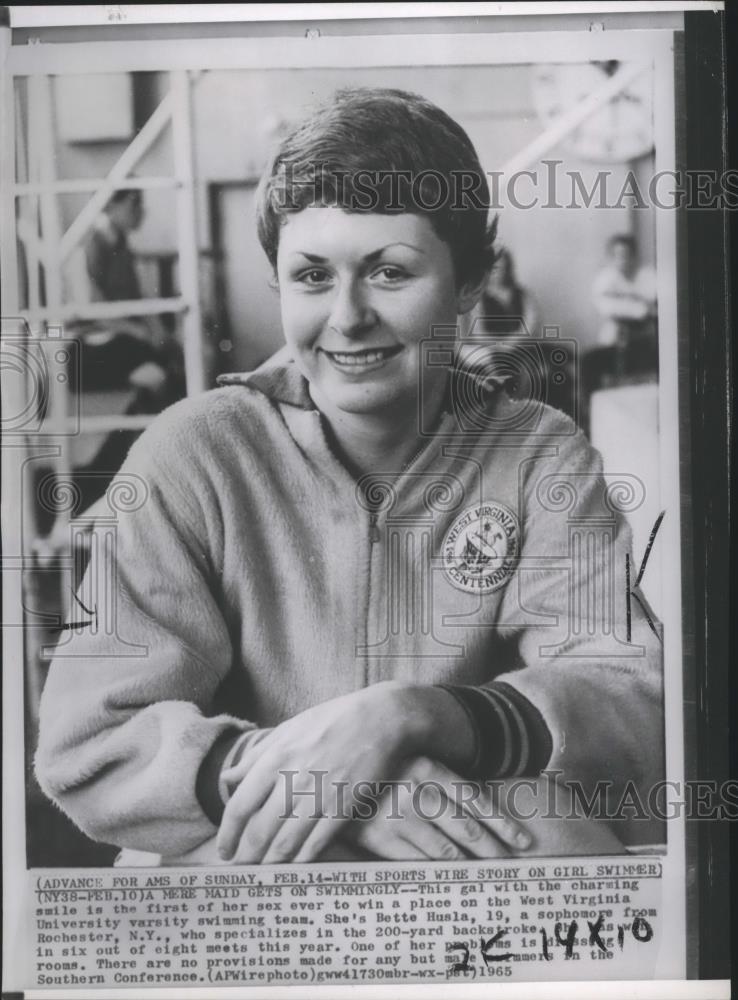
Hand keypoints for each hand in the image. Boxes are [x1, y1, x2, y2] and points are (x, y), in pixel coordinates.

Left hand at [216, 682, 422, 864]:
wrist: (378, 718)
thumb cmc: (330, 720)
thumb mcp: (288, 728)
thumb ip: (256, 755)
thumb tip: (227, 778)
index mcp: (275, 758)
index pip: (240, 805)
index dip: (227, 833)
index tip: (224, 850)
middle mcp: (293, 779)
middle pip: (260, 830)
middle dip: (246, 857)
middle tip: (240, 871)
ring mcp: (319, 795)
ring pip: (286, 842)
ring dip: (270, 864)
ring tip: (262, 876)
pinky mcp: (343, 806)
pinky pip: (317, 842)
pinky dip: (302, 860)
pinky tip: (294, 868)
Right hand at [342, 755, 531, 860]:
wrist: (328, 777)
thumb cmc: (378, 770)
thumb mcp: (411, 765)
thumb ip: (440, 782)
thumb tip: (480, 809)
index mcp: (428, 768)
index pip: (476, 799)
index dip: (502, 823)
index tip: (524, 841)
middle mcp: (417, 792)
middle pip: (466, 829)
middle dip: (493, 850)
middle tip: (513, 866)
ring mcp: (398, 817)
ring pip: (445, 850)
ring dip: (468, 867)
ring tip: (488, 878)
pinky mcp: (380, 838)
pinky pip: (416, 862)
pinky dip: (436, 874)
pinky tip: (452, 881)